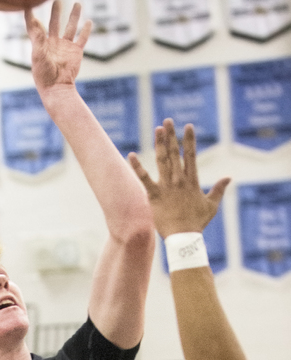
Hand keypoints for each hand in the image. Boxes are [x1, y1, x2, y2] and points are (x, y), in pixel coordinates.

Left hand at [25, 0, 91, 93]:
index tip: (28, 3)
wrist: (57, 87)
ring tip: (77, 4)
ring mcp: (65, 47)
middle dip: (55, 12)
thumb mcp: (38, 55)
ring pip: (70, 27)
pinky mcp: (76, 52)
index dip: (30, 16)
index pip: (34, 26)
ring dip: (74, 16)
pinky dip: (86, 31)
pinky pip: (82, 39)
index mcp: (41, 44)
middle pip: (54, 23)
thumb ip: (38, 38)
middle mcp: (53, 43)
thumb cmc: (44, 74)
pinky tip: (89, 21)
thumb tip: (36, 21)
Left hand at [128, 119, 229, 238]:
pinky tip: (131, 155)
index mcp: (192, 181)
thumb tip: (228, 177)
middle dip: (171, 136)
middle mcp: (179, 180)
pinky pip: (144, 178)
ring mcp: (166, 186)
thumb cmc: (197, 223)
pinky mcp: (153, 195)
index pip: (191, 155)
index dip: (189, 140)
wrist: (184, 238)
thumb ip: (219, 190)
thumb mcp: (212, 205)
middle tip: (168, 120)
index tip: (188, 126)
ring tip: (157, 129)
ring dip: (159, 144)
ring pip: (162, 160)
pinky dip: (137, 167)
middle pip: (175, 153)